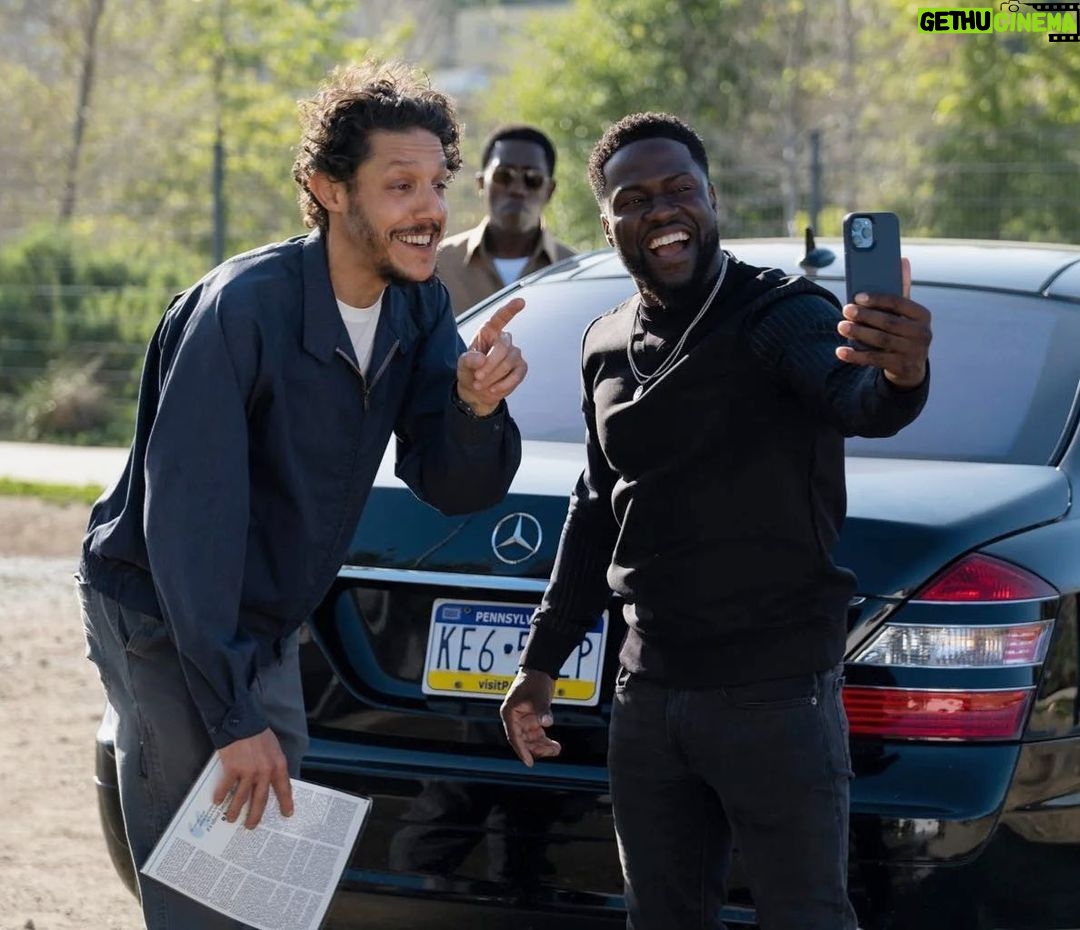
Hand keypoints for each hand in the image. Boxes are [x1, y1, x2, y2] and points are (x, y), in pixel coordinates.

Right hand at [214, 728, 292, 828]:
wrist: (242, 722)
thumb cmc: (259, 734)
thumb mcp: (274, 749)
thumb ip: (273, 765)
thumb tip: (272, 781)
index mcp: (278, 765)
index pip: (284, 788)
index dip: (286, 802)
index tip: (287, 813)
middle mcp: (265, 772)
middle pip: (260, 799)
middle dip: (256, 815)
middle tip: (252, 826)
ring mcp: (248, 772)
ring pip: (241, 798)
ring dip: (235, 810)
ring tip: (231, 819)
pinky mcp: (232, 769)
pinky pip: (226, 787)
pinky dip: (220, 795)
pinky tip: (217, 801)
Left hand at [456, 296, 527, 415]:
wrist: (477, 392)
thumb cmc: (470, 372)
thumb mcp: (463, 365)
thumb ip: (469, 360)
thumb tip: (482, 360)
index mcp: (488, 333)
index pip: (500, 318)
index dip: (510, 310)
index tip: (521, 301)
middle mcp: (503, 340)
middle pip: (503, 347)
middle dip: (490, 365)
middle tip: (477, 378)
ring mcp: (515, 353)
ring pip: (509, 363)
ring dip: (493, 377)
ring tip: (480, 385)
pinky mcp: (521, 368)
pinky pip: (517, 375)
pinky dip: (504, 385)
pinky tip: (493, 389)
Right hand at [499, 668, 560, 766]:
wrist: (540, 669)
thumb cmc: (535, 680)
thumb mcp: (539, 696)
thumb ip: (543, 710)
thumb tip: (547, 723)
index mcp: (509, 713)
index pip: (514, 736)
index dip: (521, 750)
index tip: (529, 762)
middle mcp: (514, 718)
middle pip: (523, 740)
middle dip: (536, 748)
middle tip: (552, 752)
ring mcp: (522, 719)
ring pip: (530, 739)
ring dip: (542, 745)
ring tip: (556, 749)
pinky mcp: (531, 718)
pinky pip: (536, 734)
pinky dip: (544, 740)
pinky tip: (554, 745)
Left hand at [835, 258, 931, 388]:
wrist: (911, 367)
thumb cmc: (903, 332)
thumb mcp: (905, 314)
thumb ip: (901, 291)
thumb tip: (902, 260)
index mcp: (922, 315)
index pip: (900, 303)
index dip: (878, 299)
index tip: (857, 296)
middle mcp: (922, 333)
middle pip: (888, 322)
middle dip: (865, 316)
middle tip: (845, 310)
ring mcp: (914, 352)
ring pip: (881, 340)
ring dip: (858, 333)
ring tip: (841, 326)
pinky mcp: (902, 367)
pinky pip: (875, 360)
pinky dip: (856, 356)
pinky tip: (840, 351)